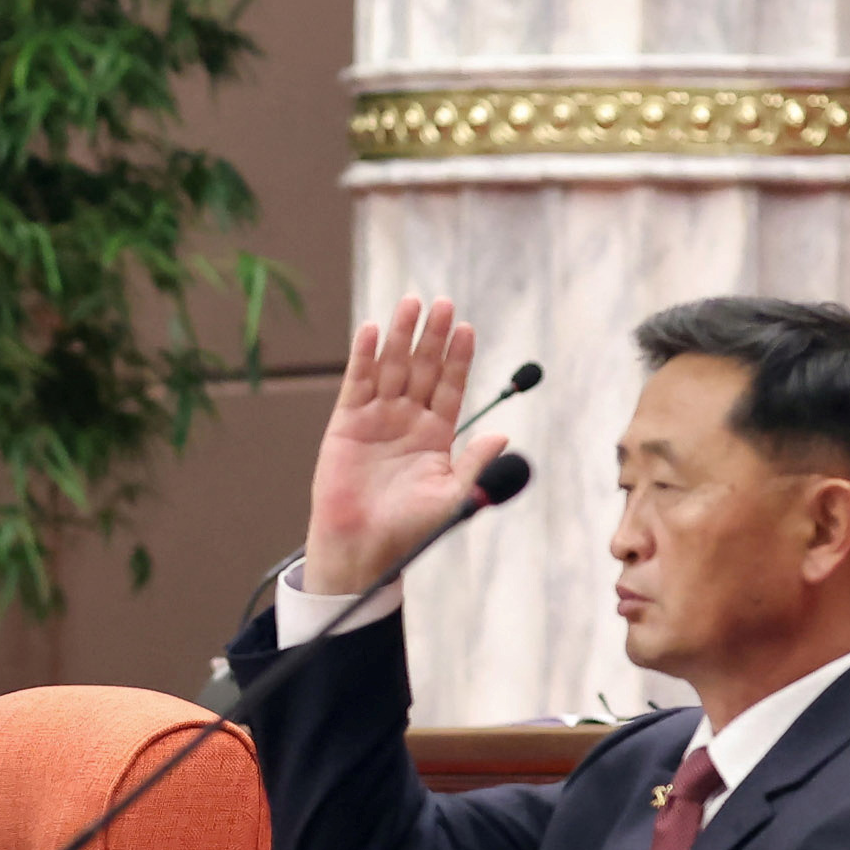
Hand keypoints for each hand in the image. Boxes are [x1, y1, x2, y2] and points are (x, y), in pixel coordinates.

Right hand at [302, 300, 505, 597]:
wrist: (363, 546)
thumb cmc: (409, 527)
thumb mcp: (452, 495)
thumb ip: (474, 463)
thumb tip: (503, 436)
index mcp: (436, 434)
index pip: (451, 386)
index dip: (459, 358)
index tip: (467, 329)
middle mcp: (408, 419)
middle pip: (423, 368)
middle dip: (433, 336)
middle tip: (443, 303)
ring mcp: (377, 418)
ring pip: (392, 367)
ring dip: (400, 335)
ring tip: (411, 303)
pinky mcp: (347, 423)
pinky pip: (357, 383)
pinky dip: (363, 357)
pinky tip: (371, 331)